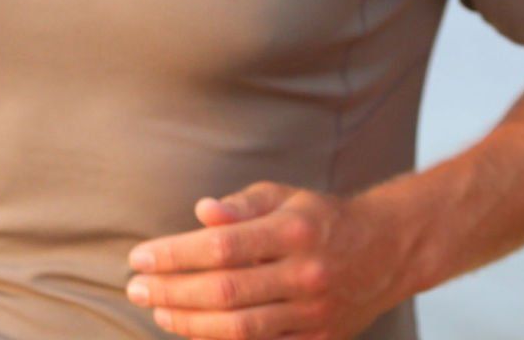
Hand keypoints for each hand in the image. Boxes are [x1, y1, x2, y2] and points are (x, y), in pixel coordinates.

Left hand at [126, 182, 413, 339]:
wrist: (388, 251)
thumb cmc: (323, 220)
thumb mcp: (288, 198)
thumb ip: (243, 205)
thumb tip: (201, 213)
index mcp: (297, 230)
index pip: (222, 246)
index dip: (174, 255)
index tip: (140, 257)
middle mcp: (306, 272)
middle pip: (224, 291)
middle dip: (171, 292)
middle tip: (135, 288)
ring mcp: (313, 311)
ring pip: (237, 328)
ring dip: (187, 322)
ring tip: (157, 311)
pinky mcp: (318, 339)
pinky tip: (193, 330)